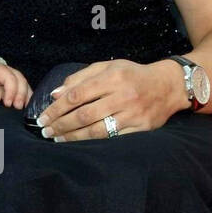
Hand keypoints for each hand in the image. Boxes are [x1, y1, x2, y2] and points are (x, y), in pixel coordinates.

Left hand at [0, 61, 31, 107]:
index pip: (9, 78)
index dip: (11, 91)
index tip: (8, 103)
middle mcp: (9, 71)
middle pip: (20, 80)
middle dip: (21, 94)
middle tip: (17, 106)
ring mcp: (15, 78)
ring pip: (25, 85)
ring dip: (26, 97)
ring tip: (23, 108)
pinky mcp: (17, 85)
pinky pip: (26, 90)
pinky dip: (27, 98)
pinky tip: (27, 106)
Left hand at [36, 58, 185, 139]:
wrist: (168, 86)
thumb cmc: (132, 75)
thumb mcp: (108, 67)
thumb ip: (80, 77)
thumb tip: (56, 94)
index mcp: (112, 77)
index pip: (77, 94)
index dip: (56, 108)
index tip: (43, 117)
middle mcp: (122, 95)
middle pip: (84, 114)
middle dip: (61, 125)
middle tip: (46, 131)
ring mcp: (132, 114)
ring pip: (96, 130)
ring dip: (73, 137)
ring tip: (57, 139)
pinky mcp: (140, 128)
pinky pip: (113, 138)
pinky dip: (93, 143)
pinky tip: (80, 145)